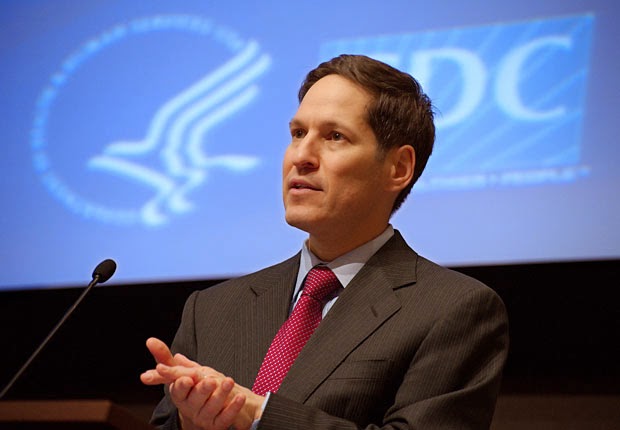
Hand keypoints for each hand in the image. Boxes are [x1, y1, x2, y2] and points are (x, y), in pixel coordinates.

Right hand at [141, 337, 264, 429]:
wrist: (210, 410)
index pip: (178, 391)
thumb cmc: (193, 387)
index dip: (182, 385)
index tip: (187, 378)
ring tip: (229, 381)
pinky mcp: (218, 425)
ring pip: (211, 408)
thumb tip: (150, 340)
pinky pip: (225, 418)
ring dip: (221, 395)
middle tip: (211, 380)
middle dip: (202, 390)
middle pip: (195, 400)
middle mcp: (190, 408)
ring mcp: (204, 418)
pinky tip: (240, 397)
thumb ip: (166, 358)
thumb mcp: (182, 371)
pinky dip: (233, 408)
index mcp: (180, 395)